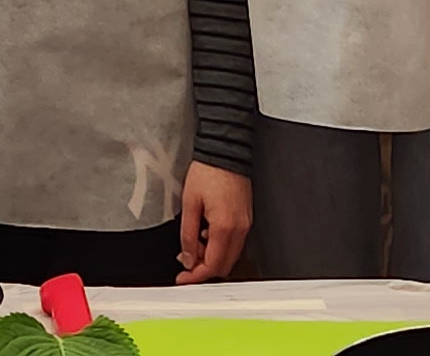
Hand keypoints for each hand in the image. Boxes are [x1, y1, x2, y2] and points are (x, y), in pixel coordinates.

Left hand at [177, 161, 252, 281]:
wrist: (225, 150)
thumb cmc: (209, 171)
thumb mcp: (190, 203)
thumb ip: (188, 234)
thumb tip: (187, 257)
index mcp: (225, 227)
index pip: (212, 265)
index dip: (195, 276)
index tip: (183, 279)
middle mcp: (240, 229)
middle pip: (223, 265)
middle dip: (203, 267)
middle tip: (186, 260)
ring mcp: (245, 224)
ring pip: (229, 255)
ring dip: (211, 255)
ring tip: (194, 239)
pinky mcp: (246, 217)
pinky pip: (234, 242)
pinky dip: (219, 244)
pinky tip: (206, 231)